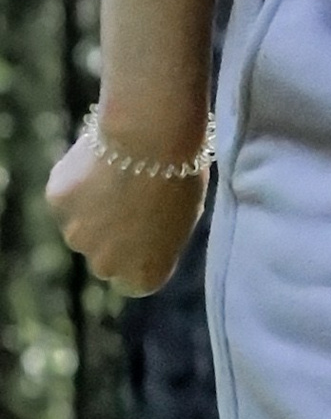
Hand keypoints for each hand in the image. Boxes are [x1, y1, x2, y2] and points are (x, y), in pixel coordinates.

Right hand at [46, 122, 208, 294]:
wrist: (149, 139)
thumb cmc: (179, 176)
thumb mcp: (185, 218)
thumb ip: (159, 237)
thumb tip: (147, 234)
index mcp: (144, 276)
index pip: (135, 280)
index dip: (141, 254)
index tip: (150, 231)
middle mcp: (106, 266)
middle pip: (105, 257)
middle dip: (113, 236)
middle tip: (131, 201)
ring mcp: (76, 235)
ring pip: (80, 226)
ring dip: (92, 209)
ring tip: (116, 176)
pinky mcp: (57, 203)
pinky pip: (67, 196)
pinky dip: (77, 182)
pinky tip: (98, 160)